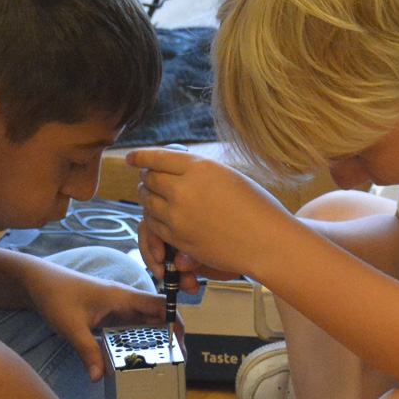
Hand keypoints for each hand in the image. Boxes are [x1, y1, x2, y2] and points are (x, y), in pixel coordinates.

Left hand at [21, 259, 164, 380]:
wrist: (36, 281)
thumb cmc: (54, 294)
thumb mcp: (70, 325)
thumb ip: (87, 350)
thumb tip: (99, 377)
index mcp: (122, 296)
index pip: (160, 305)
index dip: (176, 322)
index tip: (181, 344)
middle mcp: (123, 300)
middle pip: (156, 316)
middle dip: (168, 336)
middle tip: (174, 361)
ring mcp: (115, 307)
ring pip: (143, 322)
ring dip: (153, 339)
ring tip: (161, 362)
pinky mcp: (107, 314)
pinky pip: (128, 327)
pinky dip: (136, 340)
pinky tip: (135, 356)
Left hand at [127, 148, 294, 284]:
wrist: (267, 242)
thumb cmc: (255, 206)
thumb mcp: (227, 175)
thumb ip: (198, 170)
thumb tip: (172, 166)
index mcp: (200, 168)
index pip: (158, 158)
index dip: (141, 157)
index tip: (131, 158)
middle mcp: (184, 190)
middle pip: (149, 180)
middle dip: (145, 177)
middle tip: (146, 177)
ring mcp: (178, 216)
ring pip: (147, 202)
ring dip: (146, 197)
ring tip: (150, 195)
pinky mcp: (178, 239)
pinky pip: (153, 224)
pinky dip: (152, 217)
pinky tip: (158, 215)